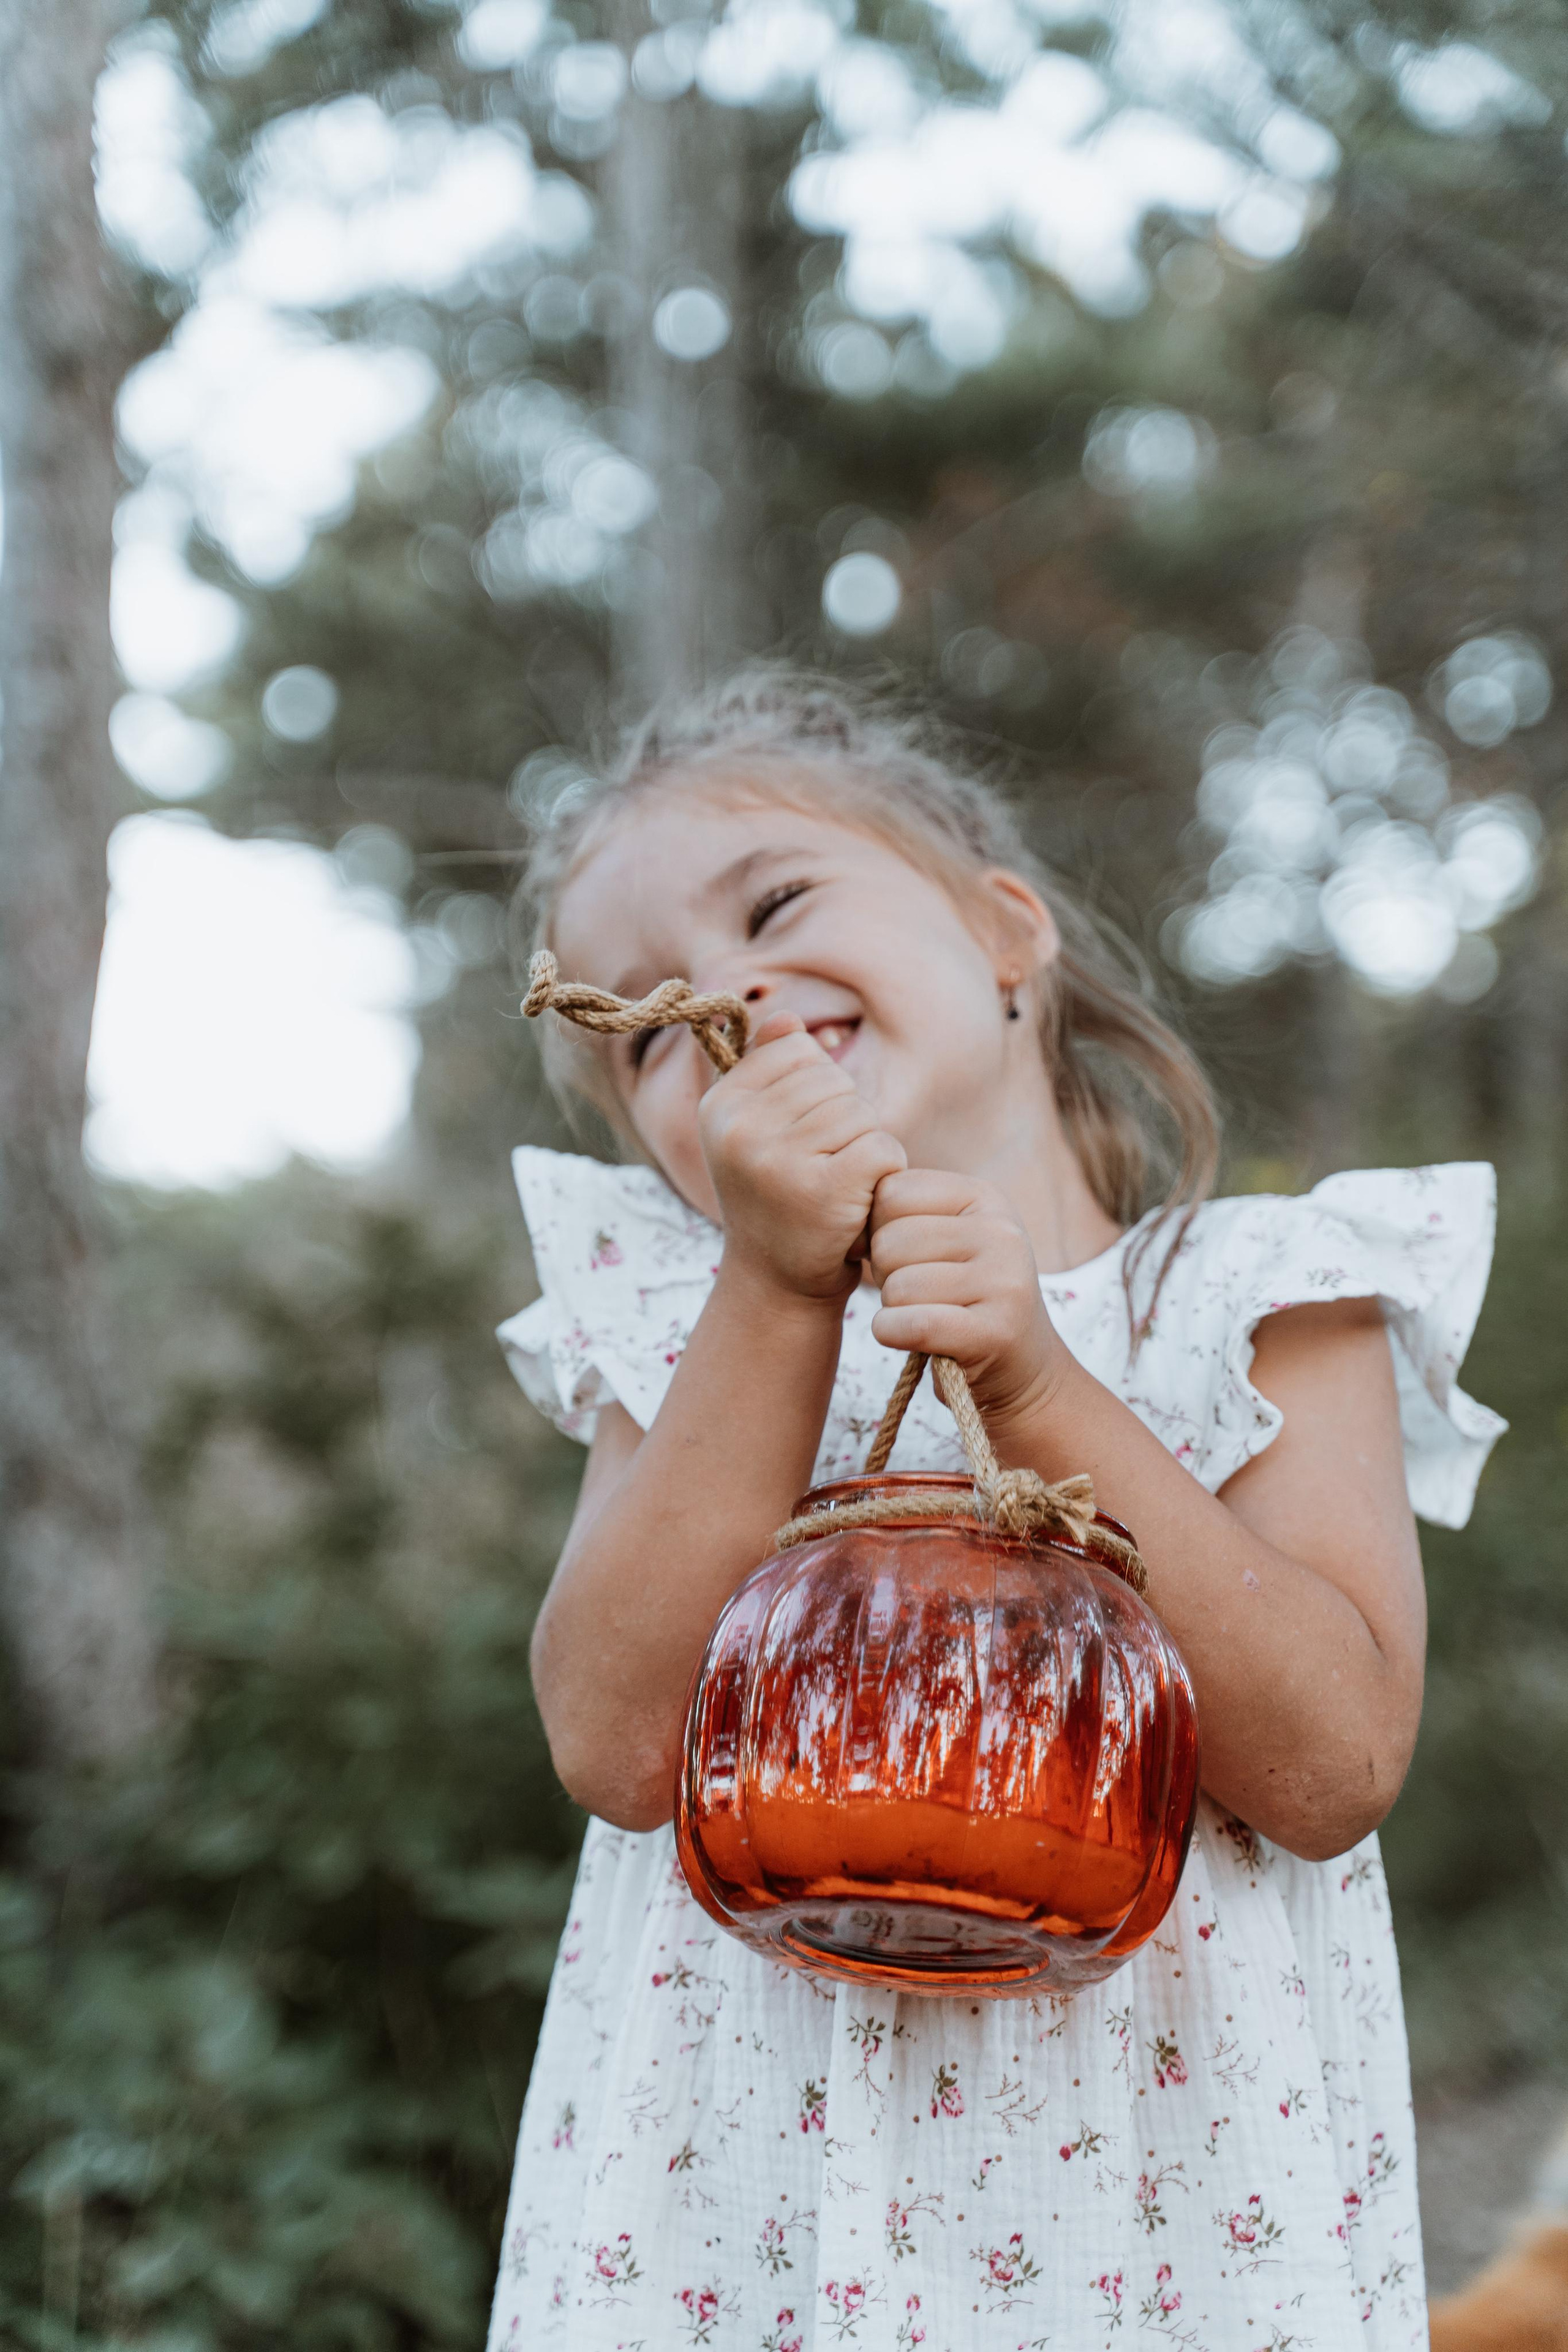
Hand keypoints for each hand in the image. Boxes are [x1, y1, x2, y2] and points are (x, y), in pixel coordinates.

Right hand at [699, 1013, 906, 1300]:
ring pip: (860, 1112)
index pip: (797, 1048)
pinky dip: (884, 1173)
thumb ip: (769, 1070)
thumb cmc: (777, 1198)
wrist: (777, 1283)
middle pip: (833, 1080)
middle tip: (819, 1169)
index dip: (815, 1091)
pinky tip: (857, 1200)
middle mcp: (739, 1128)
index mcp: (719, 1105)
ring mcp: (778, 1159)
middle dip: (843, 1121)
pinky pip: (881, 1146)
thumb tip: (786, 1018)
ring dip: (864, 1147)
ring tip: (835, 1186)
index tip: (795, 1139)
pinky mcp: (822, 1189)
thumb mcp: (757, 1131)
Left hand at [867, 1169, 1070, 1427]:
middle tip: (916, 1292)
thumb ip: (906, 1211)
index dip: (878, 1228)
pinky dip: (893, 1335)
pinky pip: (911, 1325)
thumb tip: (850, 1199)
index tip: (904, 1255)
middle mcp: (1001, 1231)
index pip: (892, 1191)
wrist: (1021, 1367)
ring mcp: (1004, 1282)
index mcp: (984, 1197)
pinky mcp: (995, 1332)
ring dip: (893, 1309)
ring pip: (896, 1287)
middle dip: (885, 1273)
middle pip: (890, 1241)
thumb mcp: (947, 1237)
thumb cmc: (963, 1297)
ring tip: (925, 1313)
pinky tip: (911, 1337)